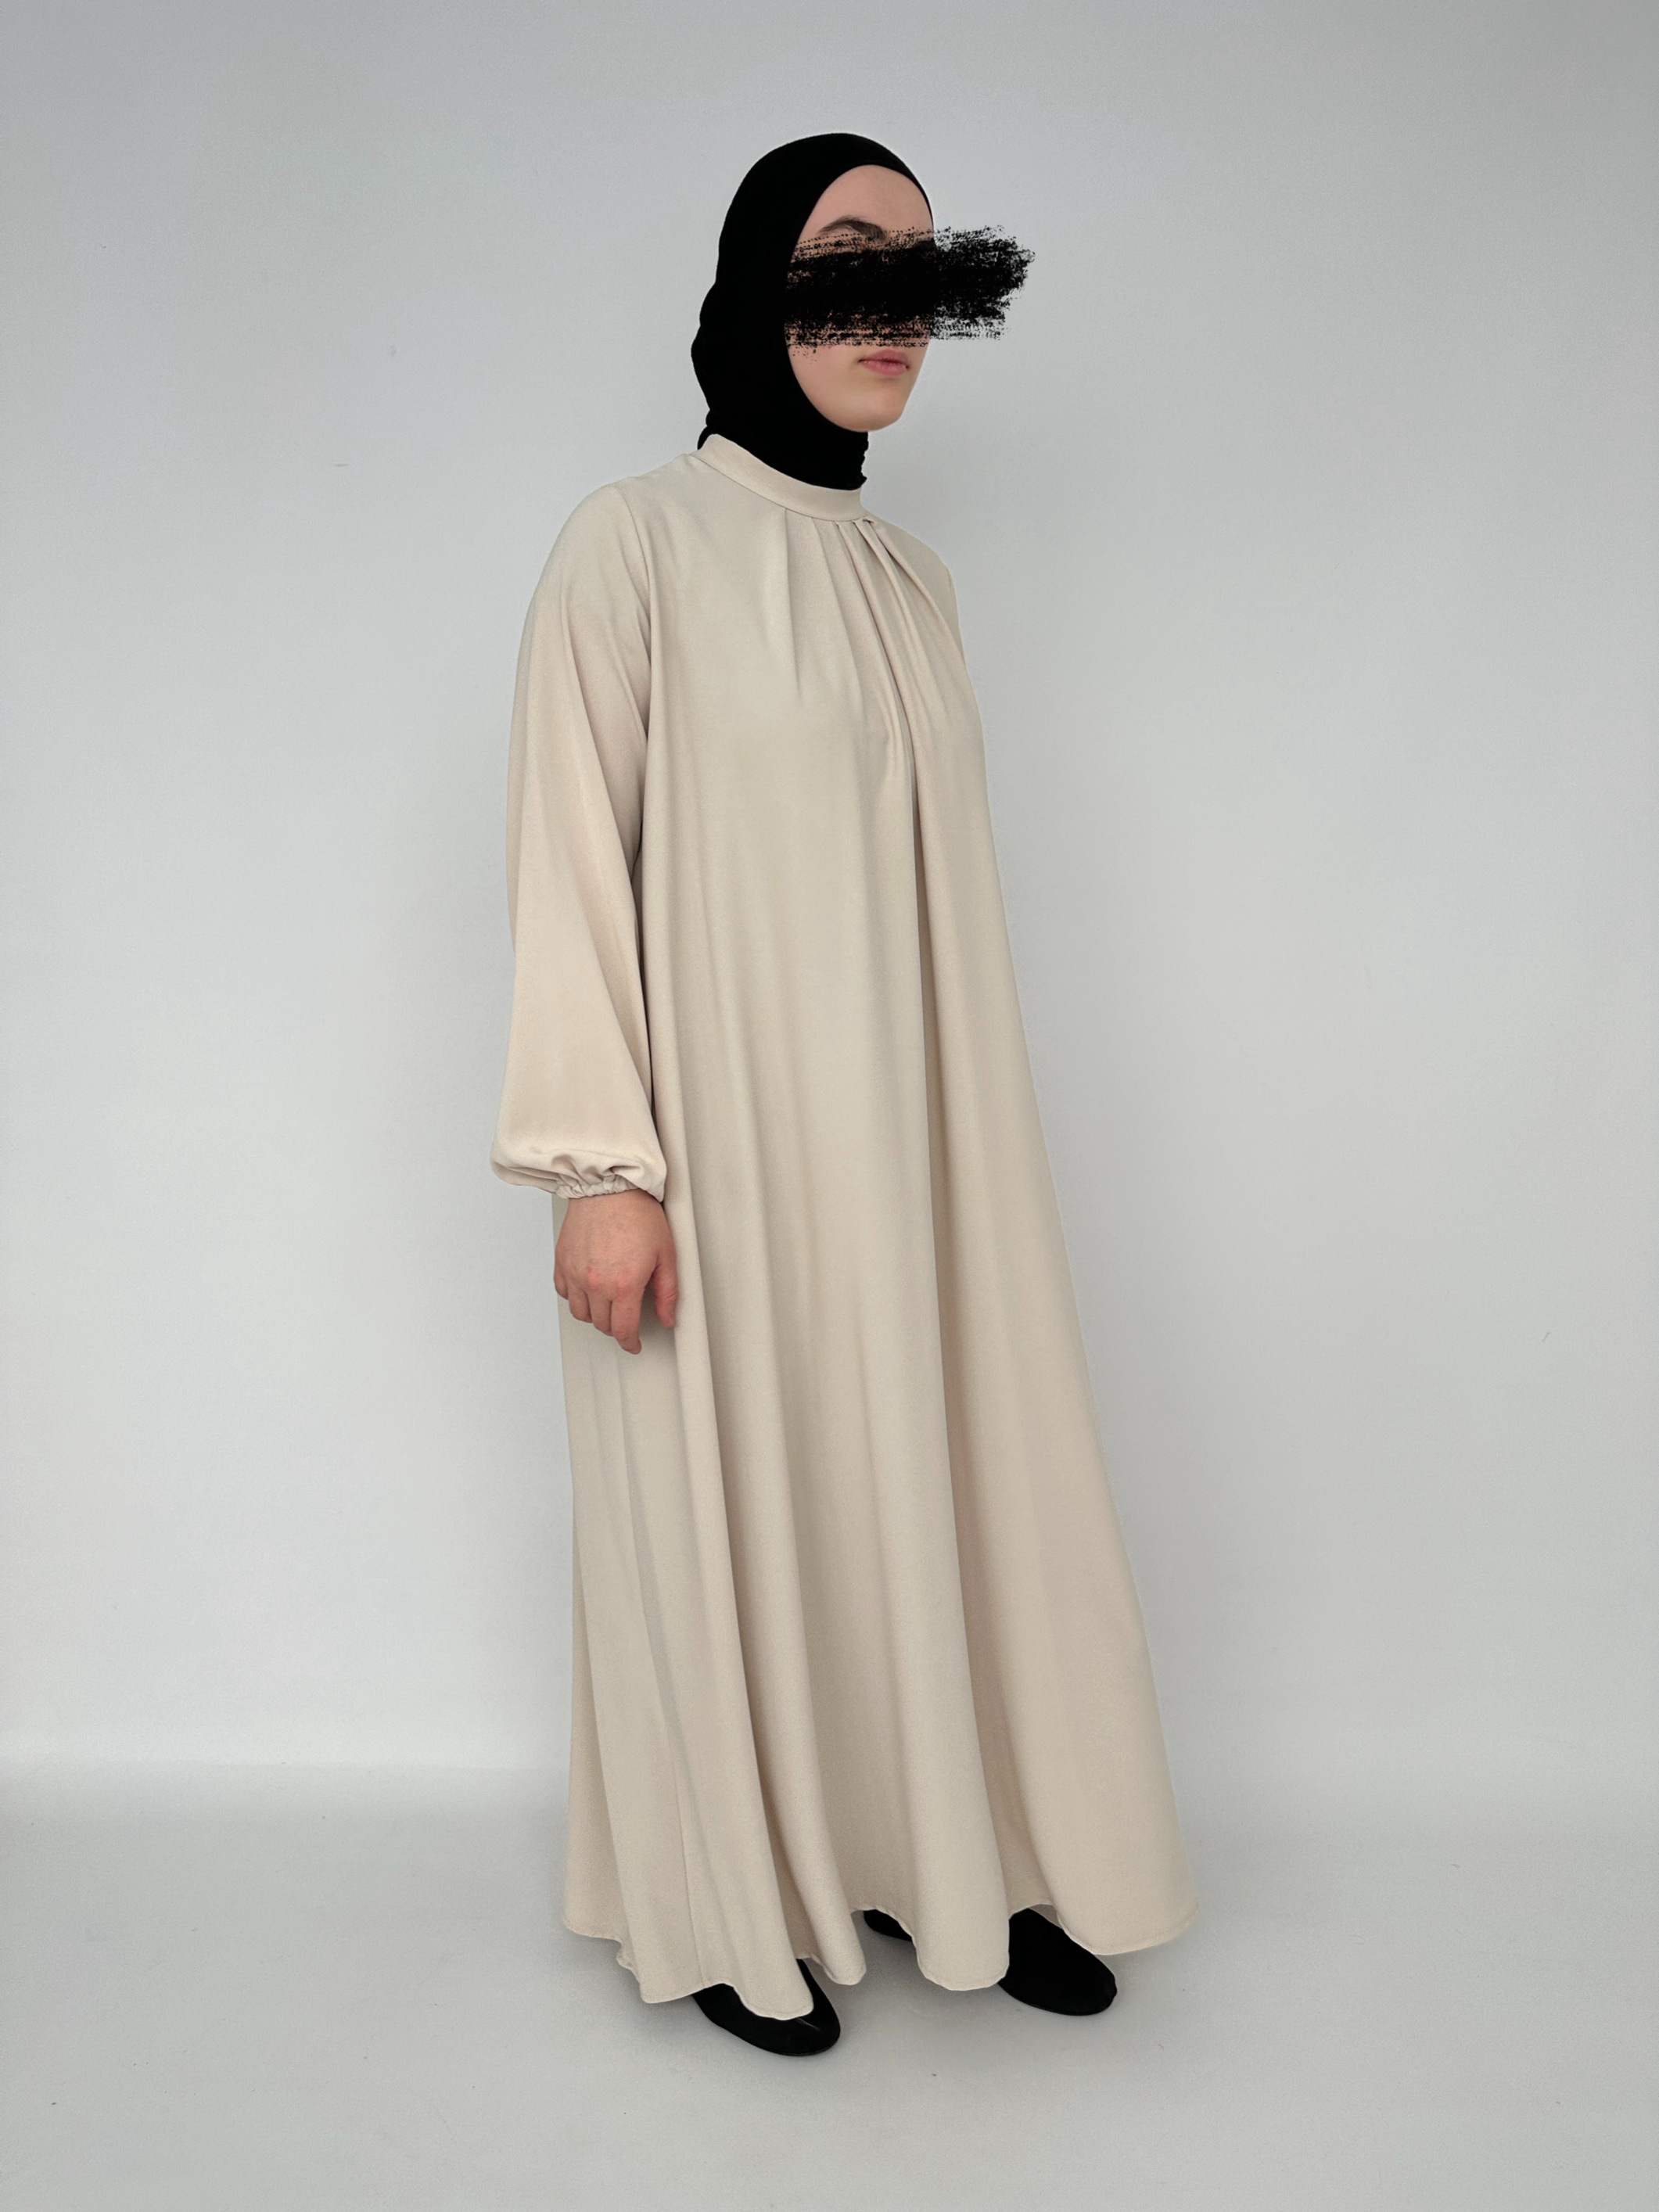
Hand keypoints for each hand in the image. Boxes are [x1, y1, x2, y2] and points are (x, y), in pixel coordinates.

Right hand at [554, 1189, 677, 1354]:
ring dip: (595, 1316)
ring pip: (581, 1313)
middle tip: (626, 1321)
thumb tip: (668, 1317)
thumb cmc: (637, 1213)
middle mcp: (596, 1283)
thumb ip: (667, 1292)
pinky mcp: (562, 1261)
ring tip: (607, 1306)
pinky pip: (565, 1292)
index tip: (633, 1344)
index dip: (630, 1343)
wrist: (609, 1186)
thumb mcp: (666, 1254)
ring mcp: (576, 1273)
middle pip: (602, 1324)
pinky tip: (588, 1290)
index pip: (623, 1330)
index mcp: (624, 1284)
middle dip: (616, 1328)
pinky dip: (576, 1297)